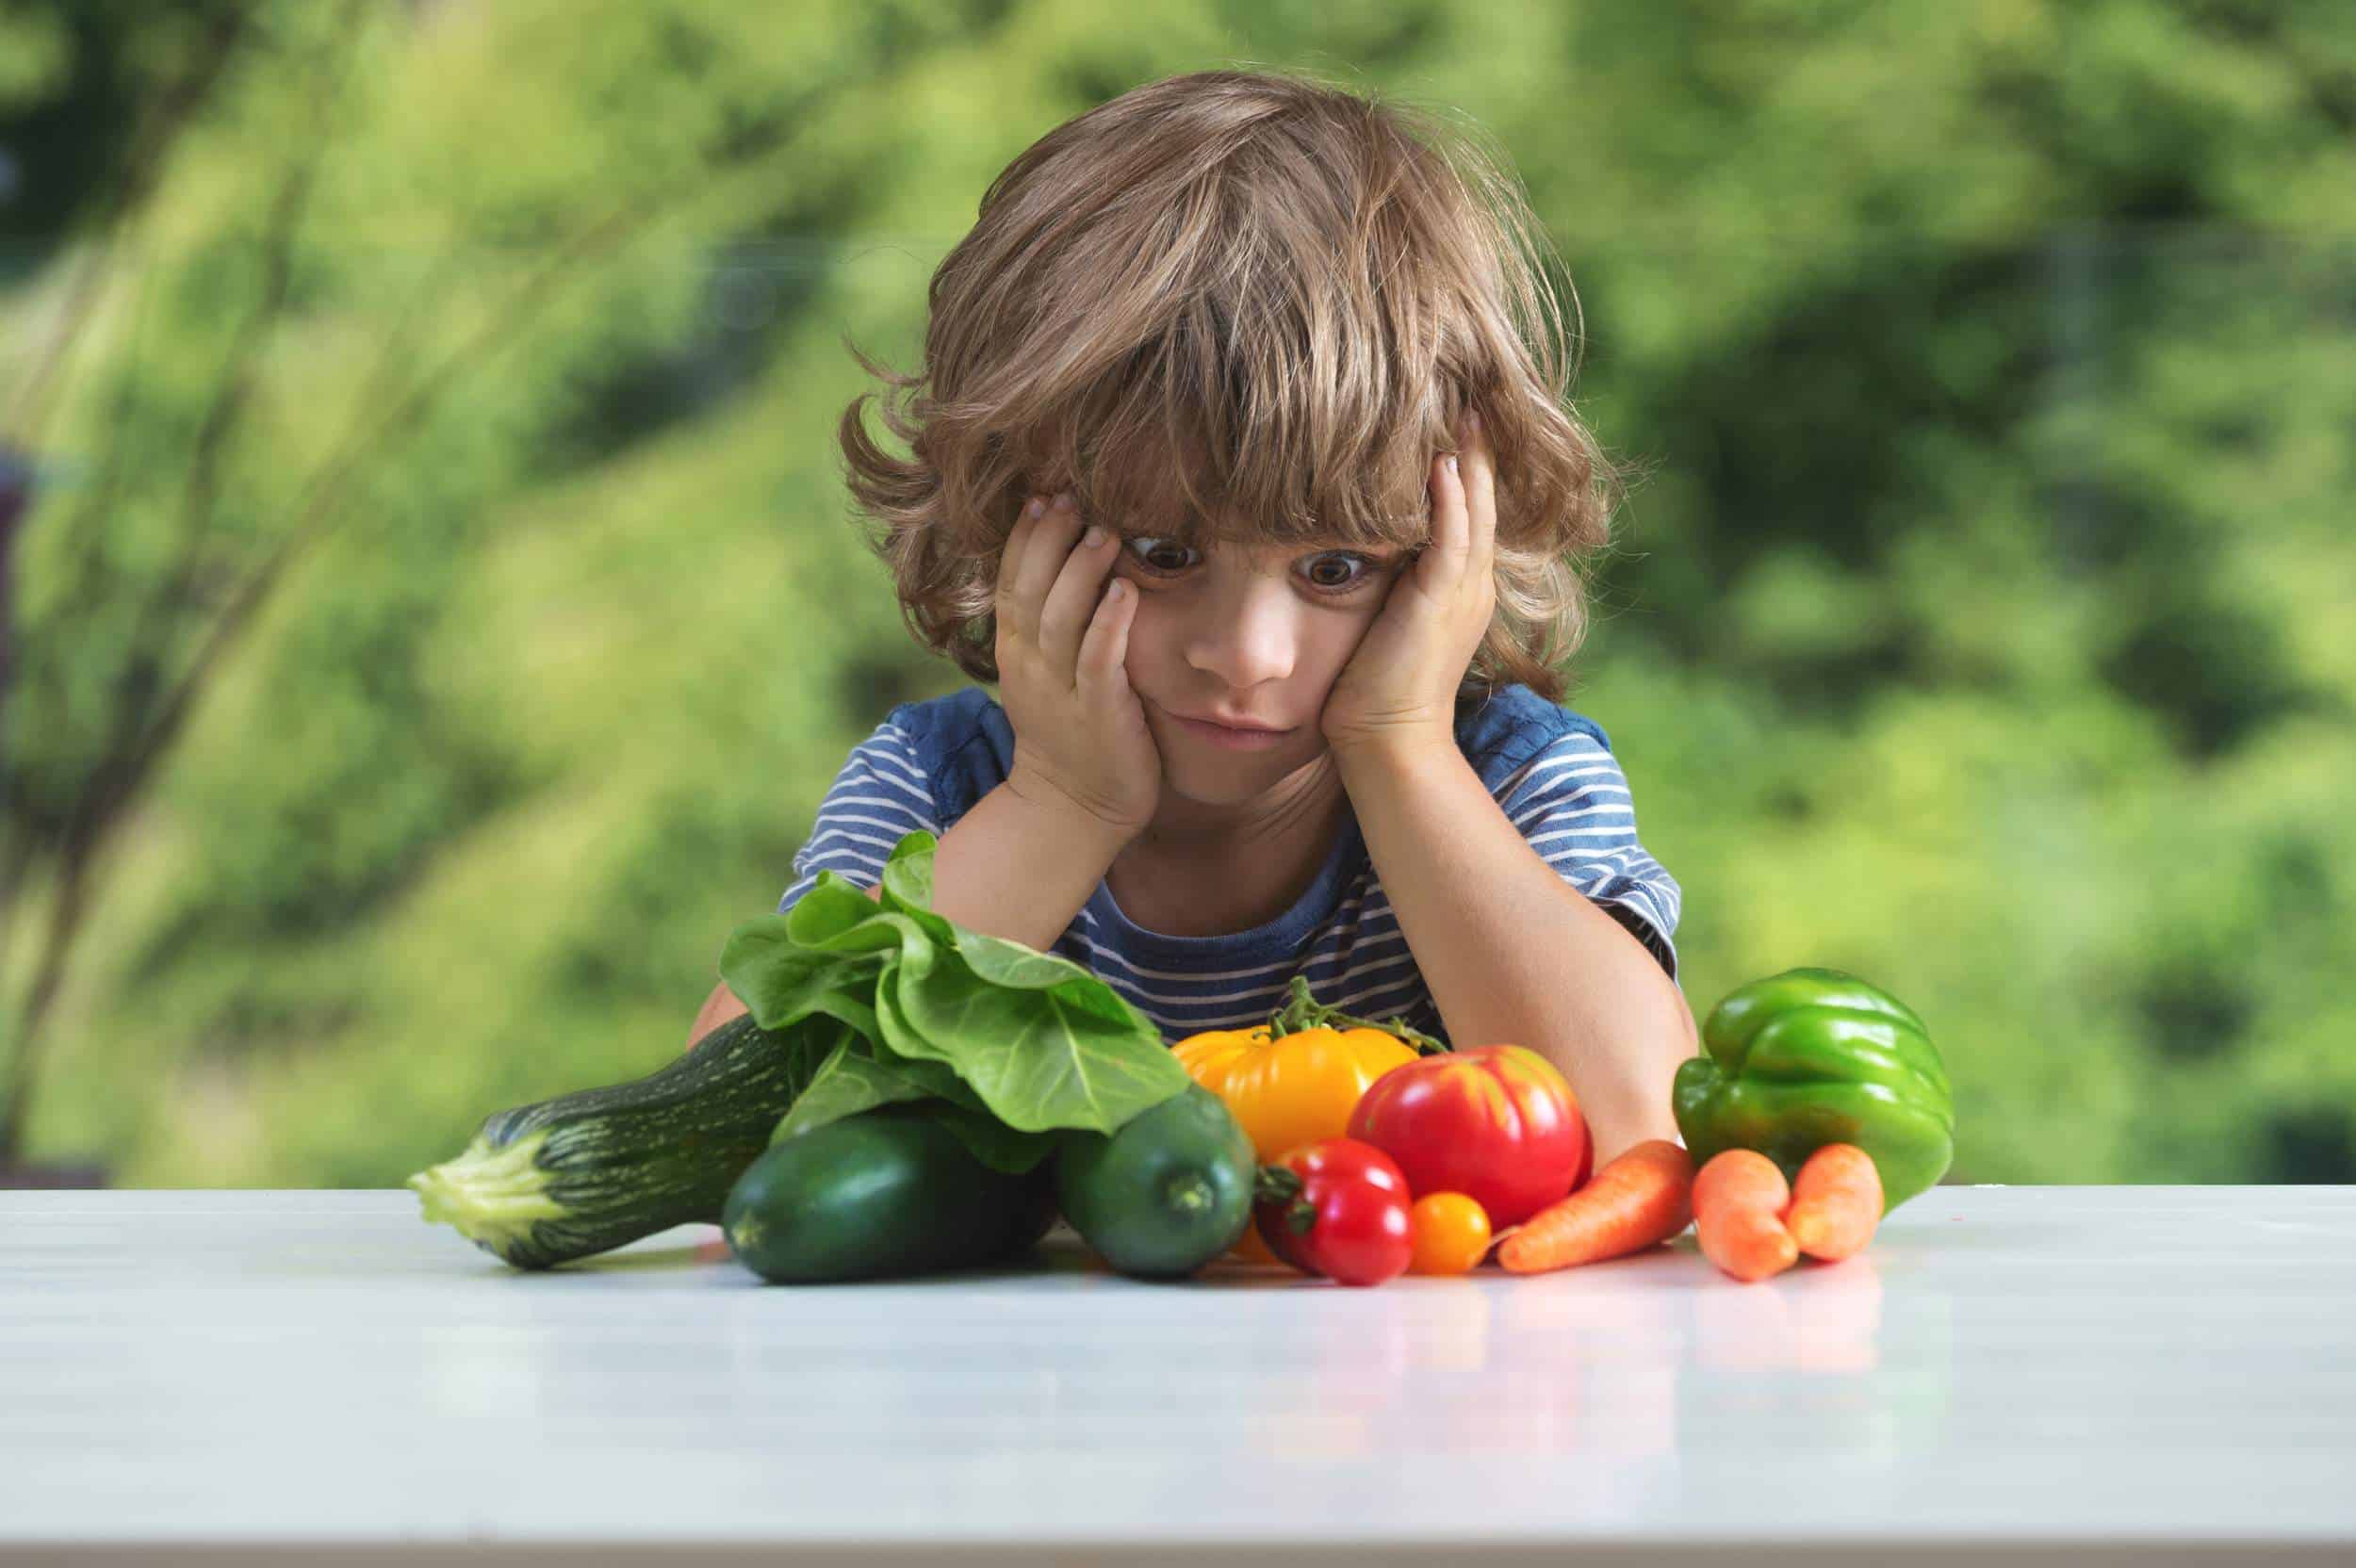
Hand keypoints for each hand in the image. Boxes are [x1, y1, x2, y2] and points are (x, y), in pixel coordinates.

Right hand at [995, 491, 1162, 840]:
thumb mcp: (1046, 674)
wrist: (1073, 809)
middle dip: (1048, 540)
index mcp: (1015, 651)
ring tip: (1103, 532)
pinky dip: (1109, 623)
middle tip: (1070, 497)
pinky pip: (1099, 660)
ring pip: (1061, 619)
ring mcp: (1062, 690)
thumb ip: (1052, 624)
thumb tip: (1074, 565)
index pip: (1009, 582)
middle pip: (1029, 590)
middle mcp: (1030, 666)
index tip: (1042, 496)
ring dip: (1081, 572)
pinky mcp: (1098, 713)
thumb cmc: (1071, 733)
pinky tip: (1126, 590)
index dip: (1024, 538)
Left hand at [1320, 411, 1497, 760]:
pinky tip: (1441, 460)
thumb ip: (1386, 578)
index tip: (1450, 416)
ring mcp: (1463, 590)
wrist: (1386, 739)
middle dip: (1476, 445)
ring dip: (1468, 456)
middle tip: (1468, 392)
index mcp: (1461, 585)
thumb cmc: (1372, 687)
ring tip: (1460, 406)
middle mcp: (1473, 582)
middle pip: (1483, 495)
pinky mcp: (1442, 600)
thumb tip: (1355, 541)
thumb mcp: (1386, 618)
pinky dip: (1451, 497)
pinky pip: (1455, 535)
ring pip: (1475, 506)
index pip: (1470, 508)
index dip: (1465, 463)